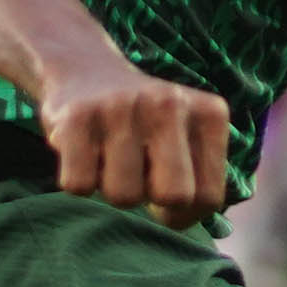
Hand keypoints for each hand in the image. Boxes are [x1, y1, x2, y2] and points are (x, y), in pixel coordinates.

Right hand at [40, 56, 230, 223]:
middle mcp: (169, 104)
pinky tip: (85, 152)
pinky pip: (79, 185)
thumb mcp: (189, 137)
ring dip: (112, 189)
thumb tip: (188, 217)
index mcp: (208, 114)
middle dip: (152, 201)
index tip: (166, 196)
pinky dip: (78, 180)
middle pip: (173, 197)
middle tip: (139, 179)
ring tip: (110, 158)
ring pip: (123, 196)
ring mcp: (122, 107)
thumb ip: (203, 178)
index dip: (184, 212)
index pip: (209, 198)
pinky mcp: (77, 117)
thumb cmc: (144, 123)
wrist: (85, 70)